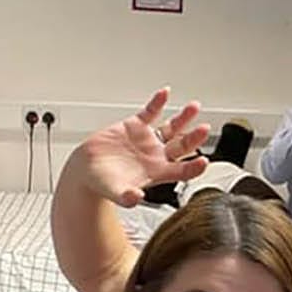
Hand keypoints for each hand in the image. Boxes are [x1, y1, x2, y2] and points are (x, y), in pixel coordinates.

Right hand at [70, 88, 210, 207]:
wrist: (87, 169)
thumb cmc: (102, 183)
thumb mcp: (114, 192)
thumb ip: (125, 196)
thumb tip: (135, 198)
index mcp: (157, 173)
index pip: (182, 171)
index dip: (194, 167)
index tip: (203, 162)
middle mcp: (157, 156)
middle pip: (182, 146)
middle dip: (194, 138)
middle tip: (204, 129)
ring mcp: (148, 140)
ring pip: (172, 127)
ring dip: (184, 118)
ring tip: (194, 107)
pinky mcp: (135, 126)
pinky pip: (150, 112)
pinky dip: (157, 102)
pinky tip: (164, 93)